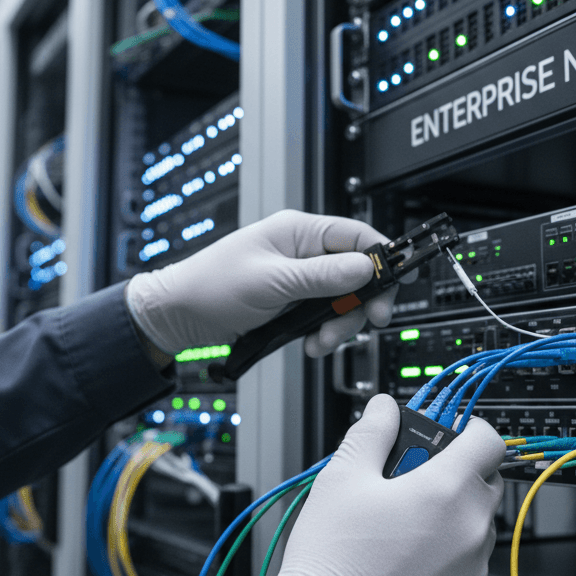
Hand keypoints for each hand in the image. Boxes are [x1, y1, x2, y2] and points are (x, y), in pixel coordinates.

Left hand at [125, 210, 398, 355]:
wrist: (179, 316)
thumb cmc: (212, 287)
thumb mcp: (273, 282)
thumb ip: (322, 276)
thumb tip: (365, 267)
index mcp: (299, 232)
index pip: (357, 236)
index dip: (382, 259)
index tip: (396, 283)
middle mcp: (303, 251)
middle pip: (356, 272)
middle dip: (361, 300)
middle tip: (367, 321)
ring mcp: (298, 278)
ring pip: (342, 299)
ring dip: (340, 323)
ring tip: (322, 342)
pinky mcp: (292, 302)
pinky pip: (323, 315)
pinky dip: (323, 332)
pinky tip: (312, 344)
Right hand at [246, 394, 504, 575]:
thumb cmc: (334, 558)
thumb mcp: (343, 476)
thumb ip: (372, 431)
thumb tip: (384, 408)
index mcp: (448, 489)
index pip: (490, 439)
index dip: (469, 429)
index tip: (449, 434)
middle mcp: (472, 529)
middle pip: (485, 480)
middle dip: (455, 472)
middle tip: (410, 480)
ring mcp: (474, 570)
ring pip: (476, 523)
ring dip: (451, 514)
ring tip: (401, 524)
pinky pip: (470, 563)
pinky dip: (448, 554)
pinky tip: (406, 559)